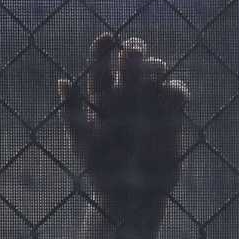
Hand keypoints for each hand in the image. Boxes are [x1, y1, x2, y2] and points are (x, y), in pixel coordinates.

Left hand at [60, 33, 188, 216]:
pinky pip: (177, 90)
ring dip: (153, 66)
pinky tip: (168, 95)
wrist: (128, 198)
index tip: (104, 40)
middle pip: (133, 59)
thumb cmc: (101, 171)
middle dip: (133, 50)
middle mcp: (126, 96)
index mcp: (102, 100)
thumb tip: (61, 80)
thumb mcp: (82, 142)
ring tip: (148, 75)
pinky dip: (174, 88)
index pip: (101, 67)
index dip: (103, 50)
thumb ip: (71, 112)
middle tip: (130, 53)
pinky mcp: (171, 114)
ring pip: (157, 69)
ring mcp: (150, 102)